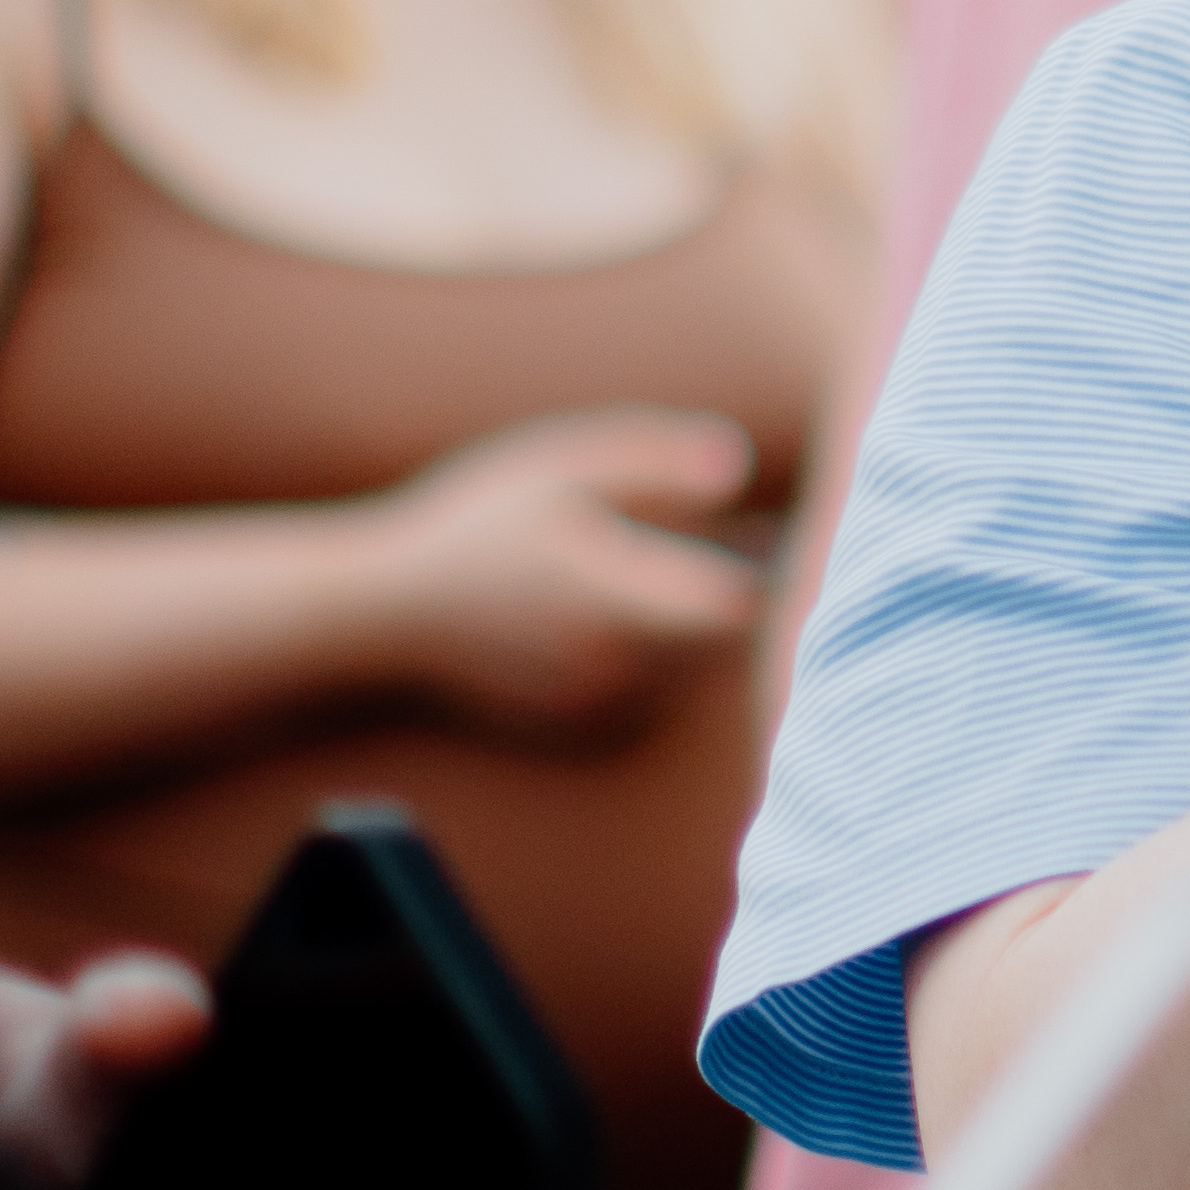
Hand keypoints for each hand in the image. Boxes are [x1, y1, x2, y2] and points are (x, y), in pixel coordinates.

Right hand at [360, 412, 766, 732]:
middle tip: (787, 551)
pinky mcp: (583, 729)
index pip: (741, 607)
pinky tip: (672, 617)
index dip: (782, 573)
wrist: (385, 612)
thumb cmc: (477, 522)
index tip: (803, 534)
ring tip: (732, 577)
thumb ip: (654, 460)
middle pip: (733, 652)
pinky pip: (662, 702)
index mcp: (619, 600)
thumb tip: (737, 464)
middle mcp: (618, 669)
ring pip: (702, 682)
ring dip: (724, 638)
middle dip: (761, 605)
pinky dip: (682, 665)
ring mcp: (600, 708)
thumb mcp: (560, 467)